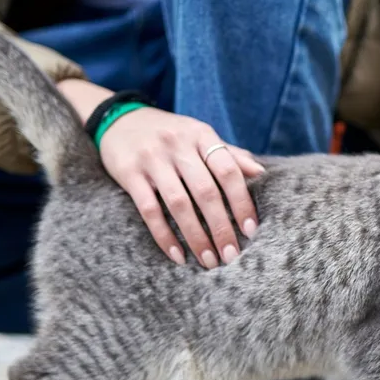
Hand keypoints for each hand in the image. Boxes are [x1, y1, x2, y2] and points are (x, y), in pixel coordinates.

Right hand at [57, 80, 262, 267]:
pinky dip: (164, 236)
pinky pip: (149, 210)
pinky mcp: (129, 174)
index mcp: (201, 135)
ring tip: (209, 261)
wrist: (119, 118)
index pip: (228, 171)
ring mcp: (152, 159)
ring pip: (179, 204)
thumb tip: (260, 173)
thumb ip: (228, 154)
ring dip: (196, 237)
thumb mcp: (199, 135)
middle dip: (221, 227)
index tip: (251, 230)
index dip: (241, 202)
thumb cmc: (170, 134)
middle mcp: (178, 145)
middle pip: (206, 192)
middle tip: (231, 255)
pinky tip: (178, 256)